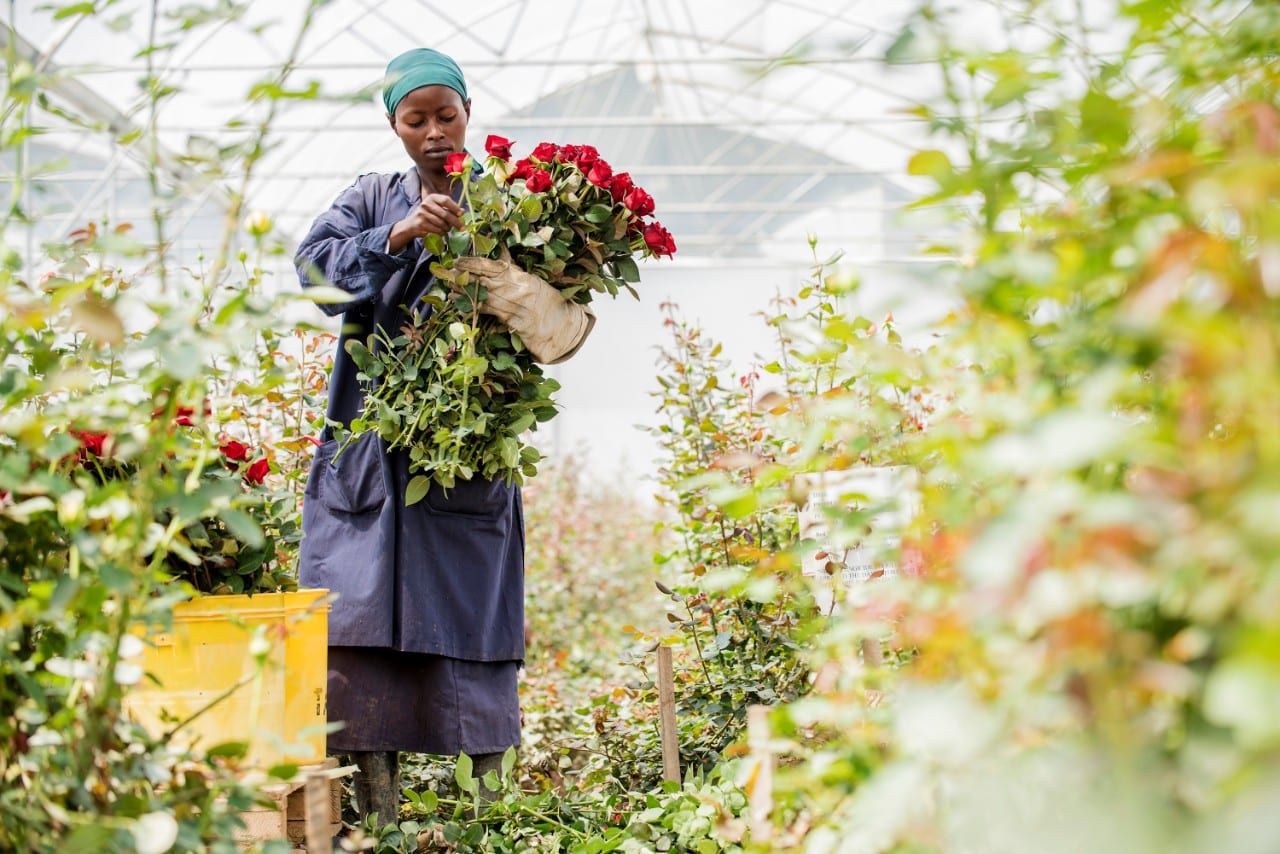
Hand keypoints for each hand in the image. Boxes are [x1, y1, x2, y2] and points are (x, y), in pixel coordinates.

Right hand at [388, 193, 462, 253]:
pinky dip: (441, 233)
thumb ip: (449, 209)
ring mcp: (422, 214)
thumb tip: (462, 212)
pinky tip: (441, 232)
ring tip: (447, 229)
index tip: (462, 214)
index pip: (446, 200)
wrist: (411, 224)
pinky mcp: (421, 223)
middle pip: (445, 213)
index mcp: (432, 197)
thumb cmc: (428, 215)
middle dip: (455, 222)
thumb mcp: (437, 208)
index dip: (455, 207)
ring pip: (441, 223)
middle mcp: (426, 204)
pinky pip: (436, 230)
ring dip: (447, 229)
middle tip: (462, 228)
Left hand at [451, 251, 595, 364]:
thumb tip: (501, 247)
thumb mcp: (529, 278)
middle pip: (478, 279)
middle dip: (461, 275)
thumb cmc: (544, 298)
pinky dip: (468, 304)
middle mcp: (509, 289)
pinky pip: (482, 309)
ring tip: (448, 285)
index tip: (457, 260)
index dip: (470, 263)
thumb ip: (512, 266)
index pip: (489, 266)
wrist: (555, 322)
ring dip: (461, 289)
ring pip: (477, 294)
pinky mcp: (504, 318)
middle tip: (445, 271)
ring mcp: (505, 304)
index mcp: (517, 276)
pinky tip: (457, 302)